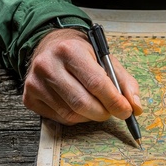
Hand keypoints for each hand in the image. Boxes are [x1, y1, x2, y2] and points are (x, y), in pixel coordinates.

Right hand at [23, 28, 142, 124]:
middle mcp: (48, 65)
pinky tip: (78, 106)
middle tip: (113, 112)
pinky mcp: (29, 97)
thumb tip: (136, 108)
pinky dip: (75, 118)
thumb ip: (125, 83)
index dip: (115, 101)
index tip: (127, 111)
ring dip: (90, 116)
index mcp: (70, 50)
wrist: (50, 46)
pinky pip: (59, 119)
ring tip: (96, 106)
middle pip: (82, 103)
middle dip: (104, 113)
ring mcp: (35, 82)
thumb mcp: (107, 60)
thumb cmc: (83, 54)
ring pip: (71, 115)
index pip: (96, 83)